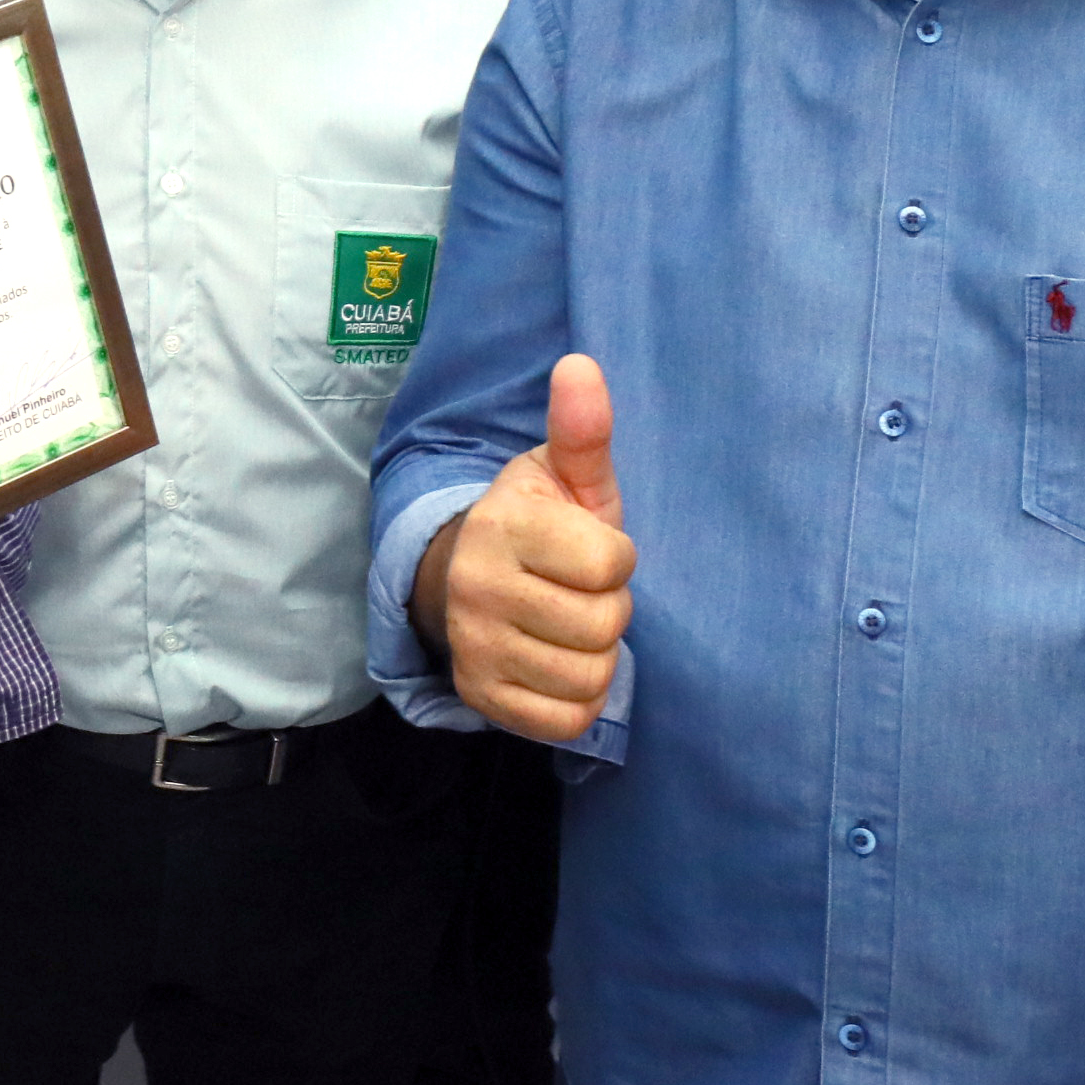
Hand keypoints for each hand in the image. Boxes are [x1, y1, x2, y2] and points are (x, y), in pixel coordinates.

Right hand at [410, 355, 630, 743]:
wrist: (467, 576)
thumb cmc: (540, 523)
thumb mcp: (564, 475)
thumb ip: (582, 429)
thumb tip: (581, 364)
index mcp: (503, 525)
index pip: (610, 564)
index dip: (617, 558)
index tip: (592, 548)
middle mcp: (476, 586)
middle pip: (604, 626)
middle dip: (608, 609)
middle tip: (579, 592)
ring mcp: (472, 646)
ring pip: (589, 676)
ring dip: (595, 656)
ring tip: (567, 625)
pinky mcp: (478, 695)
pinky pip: (566, 721)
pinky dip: (578, 700)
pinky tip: (557, 664)